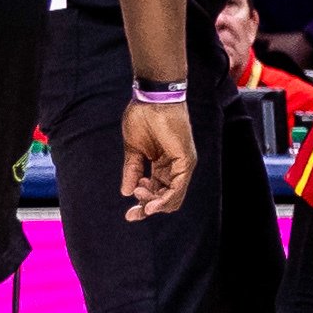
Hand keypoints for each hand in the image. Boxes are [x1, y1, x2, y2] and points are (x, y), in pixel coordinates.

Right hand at [119, 100, 197, 219]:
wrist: (151, 99)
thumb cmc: (142, 118)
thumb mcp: (134, 150)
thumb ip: (132, 171)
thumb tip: (126, 193)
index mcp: (163, 164)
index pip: (157, 192)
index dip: (143, 204)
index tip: (129, 213)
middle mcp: (175, 167)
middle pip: (166, 198)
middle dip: (147, 208)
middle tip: (133, 210)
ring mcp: (183, 164)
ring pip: (173, 197)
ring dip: (153, 203)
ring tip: (139, 194)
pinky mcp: (186, 160)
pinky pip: (178, 187)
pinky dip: (165, 199)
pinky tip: (152, 205)